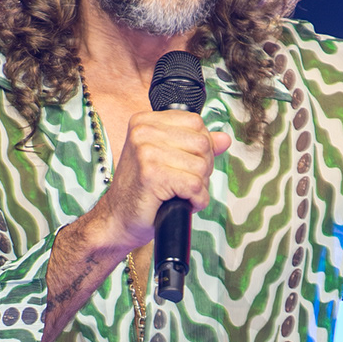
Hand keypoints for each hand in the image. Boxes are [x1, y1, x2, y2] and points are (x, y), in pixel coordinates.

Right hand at [90, 110, 231, 253]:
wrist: (118, 219)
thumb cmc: (142, 191)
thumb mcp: (168, 160)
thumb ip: (195, 145)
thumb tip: (224, 138)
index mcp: (145, 121)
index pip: (196, 122)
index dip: (201, 148)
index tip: (184, 164)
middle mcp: (143, 132)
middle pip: (202, 143)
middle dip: (202, 168)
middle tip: (182, 183)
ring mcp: (146, 152)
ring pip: (201, 166)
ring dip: (198, 186)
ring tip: (179, 193)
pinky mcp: (153, 175)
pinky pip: (194, 186)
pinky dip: (196, 200)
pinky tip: (180, 203)